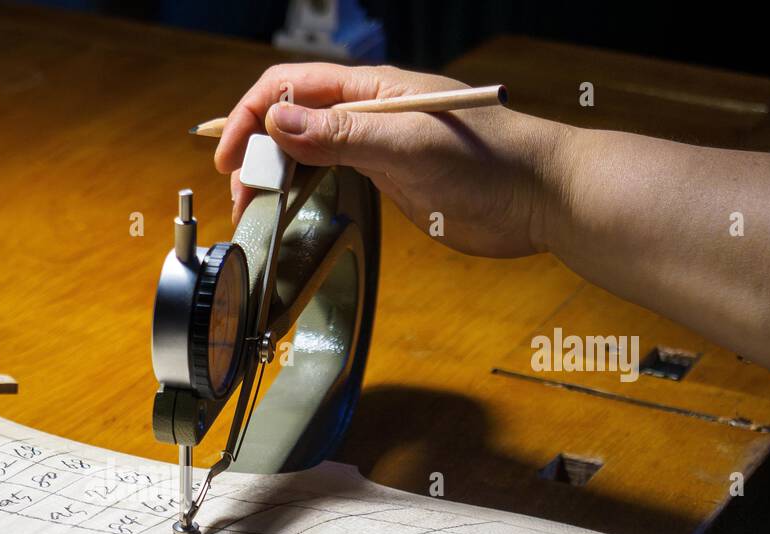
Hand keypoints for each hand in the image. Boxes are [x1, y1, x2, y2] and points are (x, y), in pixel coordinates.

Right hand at [214, 63, 567, 258]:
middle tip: (241, 198)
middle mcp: (368, 113)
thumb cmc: (489, 160)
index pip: (292, 88)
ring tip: (256, 209)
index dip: (252, 117)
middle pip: (292, 120)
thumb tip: (277, 122)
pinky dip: (301, 189)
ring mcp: (376, 146)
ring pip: (307, 150)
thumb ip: (342, 134)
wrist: (539, 196)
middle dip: (256, 151)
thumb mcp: (408, 145)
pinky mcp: (388, 178)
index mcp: (372, 89)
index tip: (230, 158)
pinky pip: (330, 175)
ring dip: (274, 174)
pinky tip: (290, 209)